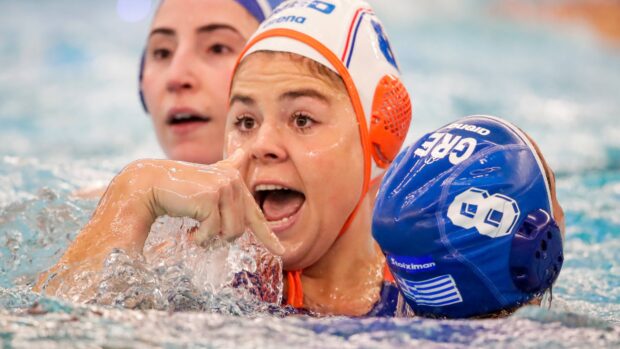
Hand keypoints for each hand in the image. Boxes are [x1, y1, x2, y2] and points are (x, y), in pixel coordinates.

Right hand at [146, 149, 283, 253]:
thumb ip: (227, 168)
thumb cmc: (176, 187)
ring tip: (194, 229)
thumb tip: (245, 152)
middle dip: (221, 237)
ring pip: (230, 232)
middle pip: (240, 228)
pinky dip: (200, 237)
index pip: (253, 212)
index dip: (267, 234)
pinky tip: (189, 230)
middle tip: (201, 233)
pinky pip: (213, 232)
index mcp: (233, 178)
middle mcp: (232, 180)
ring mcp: (223, 187)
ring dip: (210, 238)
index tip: (279, 250)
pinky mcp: (211, 197)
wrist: (147, 185)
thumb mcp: (206, 180)